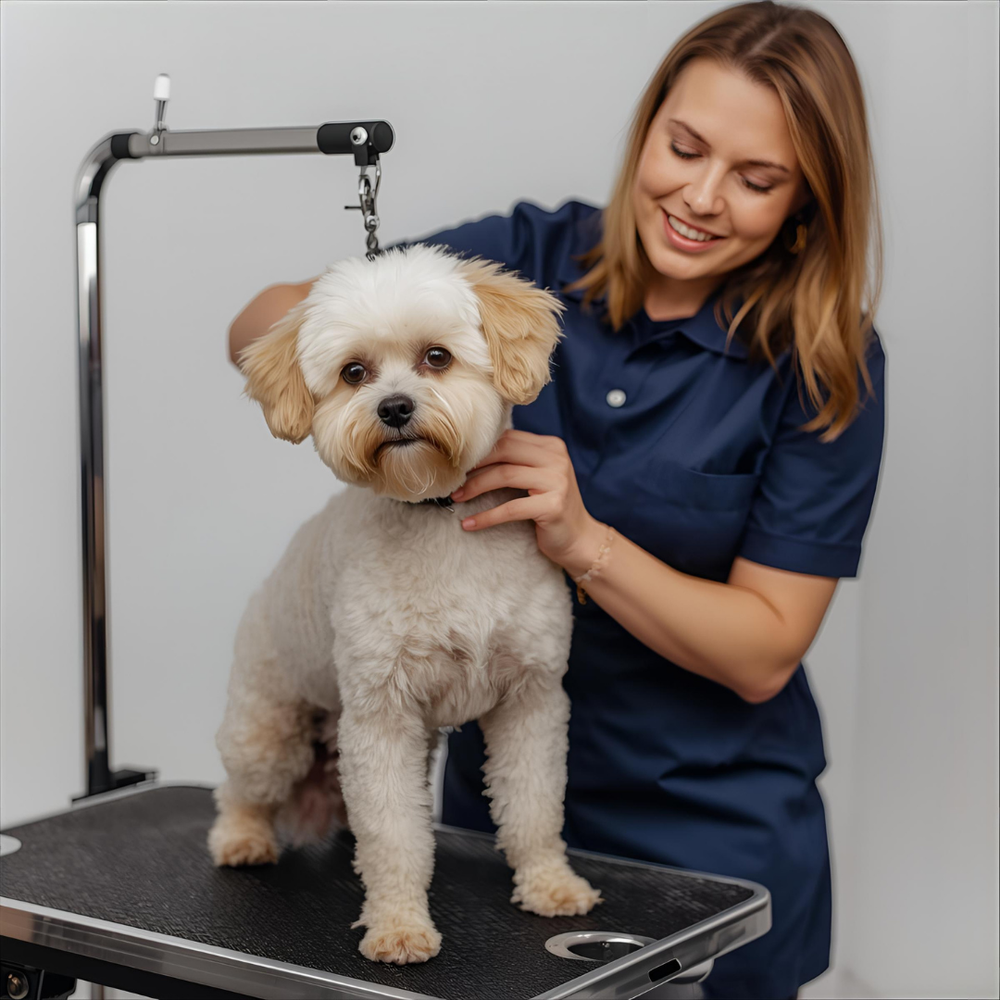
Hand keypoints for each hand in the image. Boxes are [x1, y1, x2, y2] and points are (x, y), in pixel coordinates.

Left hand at [450, 429, 606, 574]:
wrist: (580, 540)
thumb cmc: (551, 508)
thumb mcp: (538, 477)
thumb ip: (517, 461)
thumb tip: (474, 455)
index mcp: (551, 446)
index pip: (508, 438)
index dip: (480, 449)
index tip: (457, 462)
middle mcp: (556, 458)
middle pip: (504, 451)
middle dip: (474, 464)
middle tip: (452, 478)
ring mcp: (557, 481)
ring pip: (504, 475)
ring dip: (475, 487)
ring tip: (457, 497)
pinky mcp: (553, 506)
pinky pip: (510, 508)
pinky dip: (486, 517)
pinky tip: (469, 523)